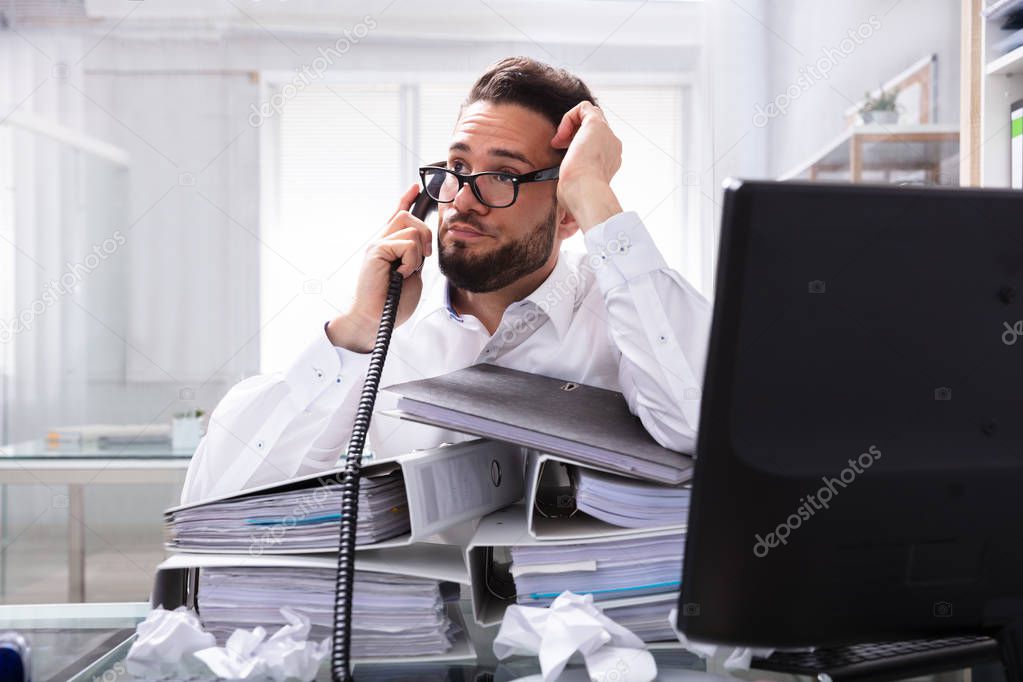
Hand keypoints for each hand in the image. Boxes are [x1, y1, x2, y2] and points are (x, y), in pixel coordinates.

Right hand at [327, 183, 432, 351]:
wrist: (376, 320)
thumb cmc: (393, 304)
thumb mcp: (412, 275)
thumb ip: (415, 256)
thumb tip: (422, 245)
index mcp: (389, 247)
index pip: (397, 216)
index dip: (406, 199)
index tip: (416, 186)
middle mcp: (381, 242)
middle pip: (408, 217)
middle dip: (425, 234)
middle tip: (424, 258)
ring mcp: (377, 245)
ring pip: (411, 229)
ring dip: (417, 254)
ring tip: (406, 273)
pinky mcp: (376, 250)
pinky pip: (407, 244)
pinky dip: (411, 262)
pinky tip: (400, 275)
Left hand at [550, 101, 622, 230]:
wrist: (584, 193)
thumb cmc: (580, 198)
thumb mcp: (578, 192)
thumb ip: (576, 188)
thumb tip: (566, 221)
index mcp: (611, 161)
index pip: (598, 143)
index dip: (579, 145)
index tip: (565, 157)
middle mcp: (613, 146)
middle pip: (595, 127)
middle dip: (575, 133)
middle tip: (560, 147)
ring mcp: (607, 135)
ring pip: (590, 115)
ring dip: (571, 124)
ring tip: (560, 141)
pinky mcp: (596, 125)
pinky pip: (584, 108)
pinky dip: (569, 117)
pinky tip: (561, 136)